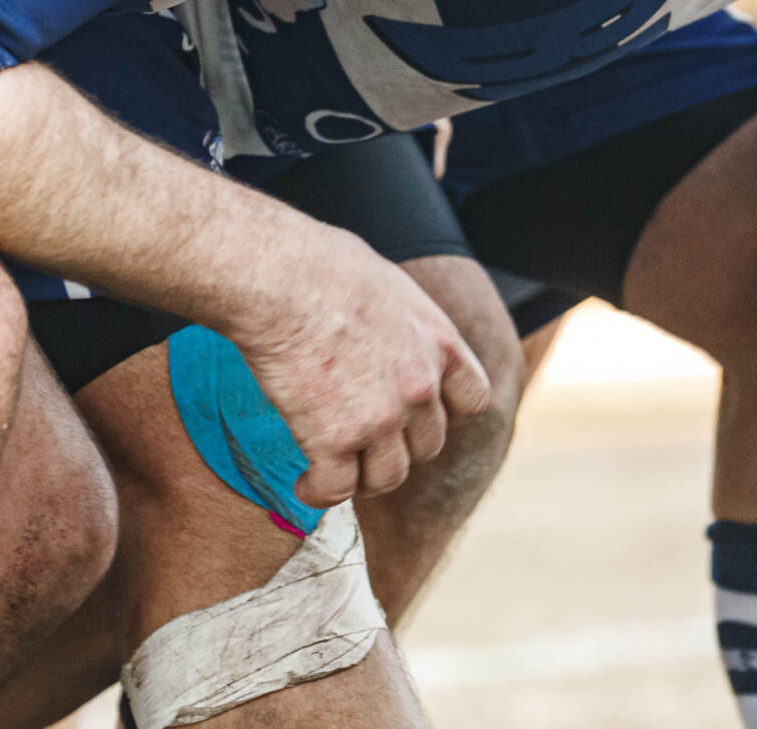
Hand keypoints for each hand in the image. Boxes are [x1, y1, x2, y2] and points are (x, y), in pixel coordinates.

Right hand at [228, 223, 489, 506]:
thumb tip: (379, 324)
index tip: (417, 413)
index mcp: (439, 342)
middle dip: (397, 447)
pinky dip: (319, 492)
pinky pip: (336, 489)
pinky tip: (305, 484)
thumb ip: (398, 321)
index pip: (473, 399)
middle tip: (363, 440)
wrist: (284, 279)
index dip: (445, 412)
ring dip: (362, 478)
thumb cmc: (322, 264)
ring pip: (388, 477)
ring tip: (336, 468)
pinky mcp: (334, 440)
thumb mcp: (388, 284)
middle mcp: (419, 386)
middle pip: (428, 446)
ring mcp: (381, 418)